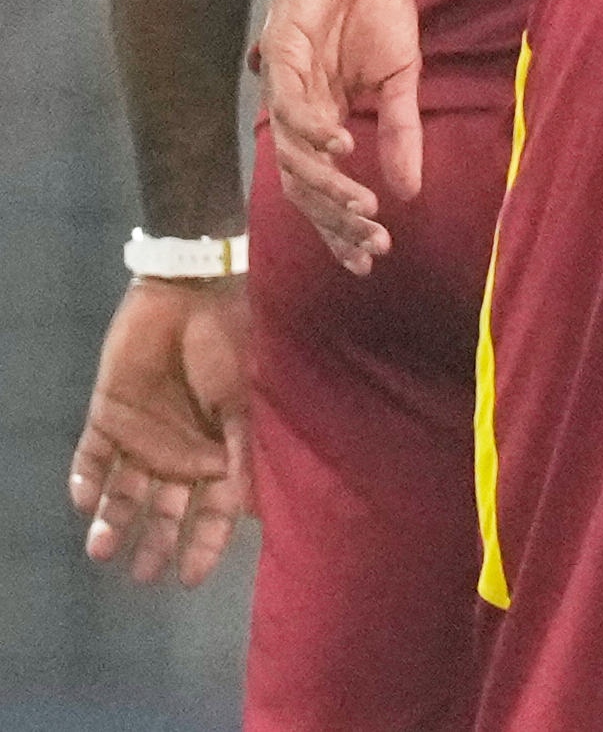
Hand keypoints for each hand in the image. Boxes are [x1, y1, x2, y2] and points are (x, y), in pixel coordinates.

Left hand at [68, 277, 250, 585]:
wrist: (189, 294)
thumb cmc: (230, 347)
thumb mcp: (246, 404)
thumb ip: (240, 453)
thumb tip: (245, 510)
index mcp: (217, 452)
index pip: (212, 510)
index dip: (204, 544)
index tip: (191, 578)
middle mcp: (178, 452)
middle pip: (162, 509)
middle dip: (153, 543)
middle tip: (144, 575)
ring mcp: (140, 436)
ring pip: (123, 492)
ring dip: (114, 522)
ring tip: (103, 550)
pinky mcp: (106, 416)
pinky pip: (91, 457)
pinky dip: (86, 481)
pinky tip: (85, 501)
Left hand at [259, 0, 424, 273]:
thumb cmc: (375, 8)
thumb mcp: (401, 78)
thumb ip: (401, 132)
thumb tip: (410, 192)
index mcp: (322, 122)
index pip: (323, 189)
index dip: (339, 229)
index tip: (370, 261)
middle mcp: (295, 114)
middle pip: (303, 186)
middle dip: (335, 222)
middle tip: (372, 246)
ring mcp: (285, 86)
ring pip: (293, 156)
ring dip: (327, 187)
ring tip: (365, 208)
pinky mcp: (282, 54)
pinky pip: (291, 105)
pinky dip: (313, 130)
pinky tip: (346, 146)